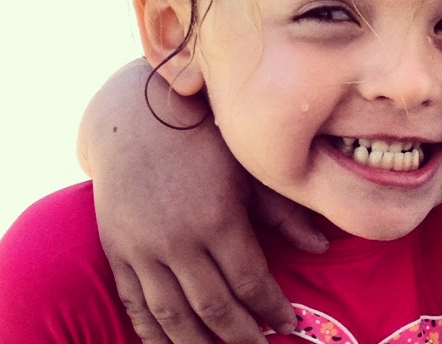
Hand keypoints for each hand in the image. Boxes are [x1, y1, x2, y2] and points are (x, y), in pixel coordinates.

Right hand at [82, 62, 314, 343]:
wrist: (136, 118)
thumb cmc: (202, 137)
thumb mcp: (247, 168)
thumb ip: (282, 212)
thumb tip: (322, 246)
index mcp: (217, 219)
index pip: (250, 282)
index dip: (271, 309)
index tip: (289, 325)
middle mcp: (178, 242)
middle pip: (214, 308)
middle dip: (240, 336)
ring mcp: (144, 252)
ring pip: (173, 317)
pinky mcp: (118, 254)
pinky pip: (137, 307)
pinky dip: (154, 334)